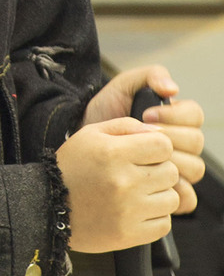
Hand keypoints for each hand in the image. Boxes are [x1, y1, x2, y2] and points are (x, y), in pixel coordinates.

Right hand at [57, 118, 179, 252]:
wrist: (44, 208)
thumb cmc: (70, 168)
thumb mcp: (90, 135)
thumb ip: (127, 125)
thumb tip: (160, 132)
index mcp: (114, 153)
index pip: (164, 146)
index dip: (157, 149)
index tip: (144, 155)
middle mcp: (123, 182)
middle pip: (171, 172)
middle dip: (158, 172)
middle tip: (138, 176)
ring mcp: (127, 211)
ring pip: (172, 199)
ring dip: (159, 196)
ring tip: (136, 196)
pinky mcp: (128, 234)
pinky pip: (164, 224)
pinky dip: (154, 219)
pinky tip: (136, 212)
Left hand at [83, 66, 204, 212]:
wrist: (80, 145)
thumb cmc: (103, 115)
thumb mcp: (121, 88)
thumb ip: (149, 76)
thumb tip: (172, 89)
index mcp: (176, 120)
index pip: (194, 116)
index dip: (175, 115)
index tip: (146, 115)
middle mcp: (181, 145)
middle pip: (196, 143)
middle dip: (169, 138)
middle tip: (140, 138)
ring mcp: (176, 169)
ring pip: (194, 169)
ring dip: (170, 164)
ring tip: (141, 160)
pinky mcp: (166, 192)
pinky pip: (187, 199)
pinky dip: (176, 193)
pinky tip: (149, 183)